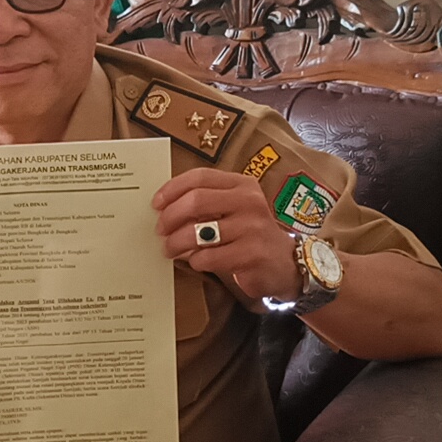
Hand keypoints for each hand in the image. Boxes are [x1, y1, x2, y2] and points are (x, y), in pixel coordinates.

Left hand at [152, 168, 300, 300]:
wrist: (285, 264)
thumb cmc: (249, 235)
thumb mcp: (233, 210)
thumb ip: (206, 203)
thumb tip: (163, 207)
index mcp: (242, 184)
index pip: (200, 177)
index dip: (172, 189)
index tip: (156, 204)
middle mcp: (249, 201)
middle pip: (196, 200)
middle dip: (170, 217)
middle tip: (160, 230)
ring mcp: (253, 227)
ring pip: (199, 231)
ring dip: (176, 242)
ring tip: (170, 249)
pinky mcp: (253, 254)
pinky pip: (210, 257)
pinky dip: (195, 260)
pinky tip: (197, 262)